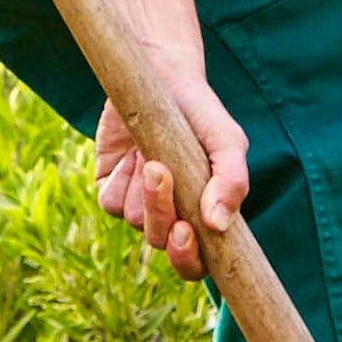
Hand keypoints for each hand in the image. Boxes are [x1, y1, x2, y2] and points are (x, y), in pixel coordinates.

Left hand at [94, 78, 248, 279]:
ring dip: (144, 187)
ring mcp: (138, 204)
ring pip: (135, 220)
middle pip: (161, 241)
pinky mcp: (110, 188)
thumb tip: (218, 224)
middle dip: (161, 213)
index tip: (186, 231)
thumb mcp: (227, 141)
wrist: (160, 77)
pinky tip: (133, 153)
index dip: (188, 259)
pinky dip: (122, 177)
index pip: (195, 264)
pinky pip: (111, 201)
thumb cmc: (201, 114)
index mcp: (202, 217)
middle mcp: (170, 217)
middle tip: (160, 172)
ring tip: (154, 151)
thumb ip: (232, 180)